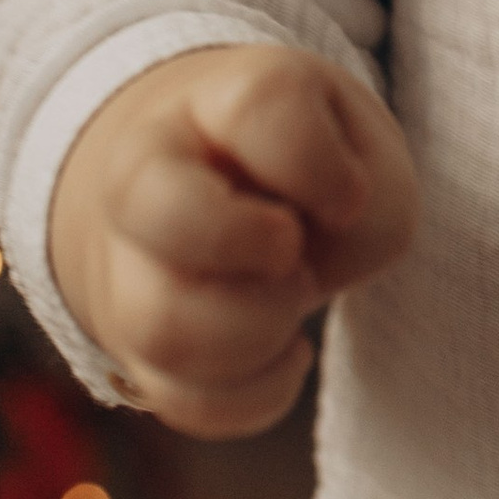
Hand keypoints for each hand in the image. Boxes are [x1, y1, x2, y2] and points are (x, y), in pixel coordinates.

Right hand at [47, 43, 418, 437]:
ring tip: (291, 299)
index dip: (319, 164)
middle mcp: (149, 173)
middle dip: (250, 243)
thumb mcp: (369, 155)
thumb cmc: (314, 166)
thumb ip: (370, 206)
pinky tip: (287, 353)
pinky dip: (255, 394)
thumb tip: (303, 271)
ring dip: (258, 332)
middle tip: (293, 249)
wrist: (224, 189)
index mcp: (219, 99)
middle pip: (160, 209)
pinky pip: (179, 399)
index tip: (347, 191)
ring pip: (163, 326)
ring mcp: (128, 266)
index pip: (259, 106)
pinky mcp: (136, 349)